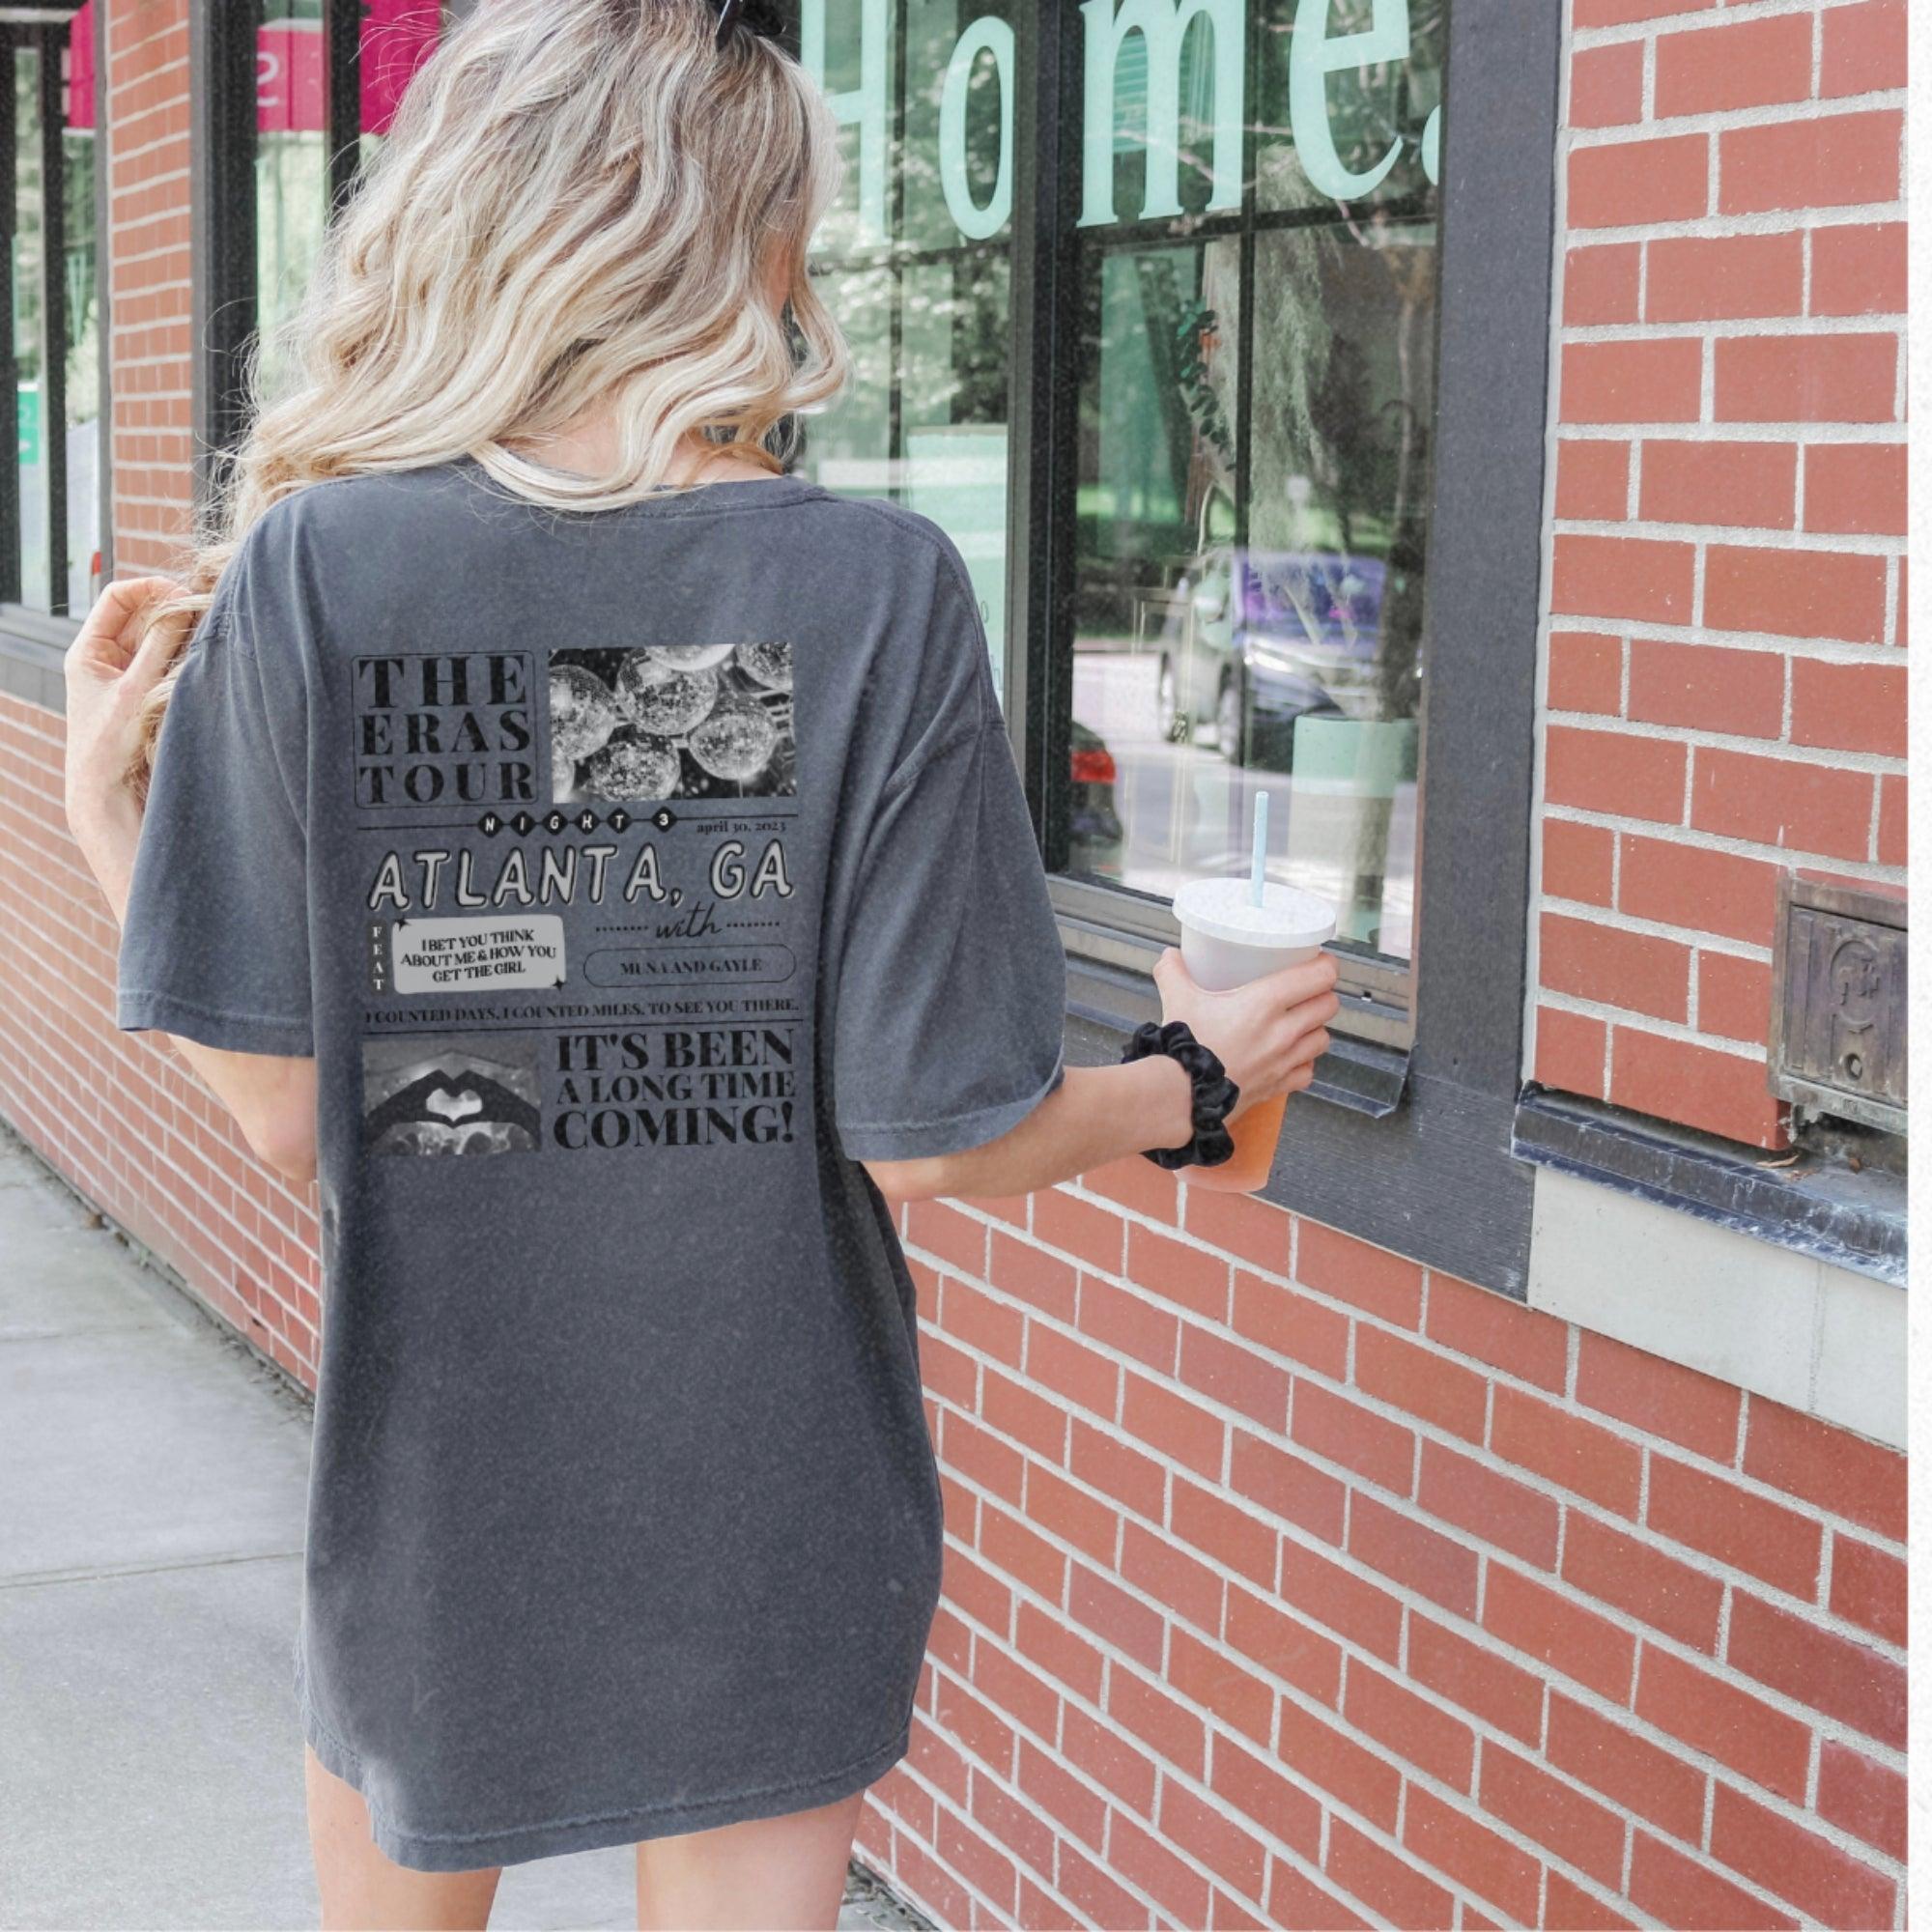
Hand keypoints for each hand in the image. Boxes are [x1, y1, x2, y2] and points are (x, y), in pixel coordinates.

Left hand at [62, 575, 178, 844]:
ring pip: (158, 640)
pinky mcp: (144, 695)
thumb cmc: (110, 745)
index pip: (118, 597)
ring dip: (182, 637)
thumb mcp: (136, 688)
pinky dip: (185, 659)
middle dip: (172, 613)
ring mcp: (125, 677)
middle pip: (141, 616)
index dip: (150, 589)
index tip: (183, 597)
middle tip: (203, 618)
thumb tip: (184, 605)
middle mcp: (105, 659)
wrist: (106, 793)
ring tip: (205, 643)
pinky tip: (202, 665)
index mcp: (87, 650)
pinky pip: (167, 664)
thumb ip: (161, 645)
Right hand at [1152, 946, 1339, 1116]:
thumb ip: (1173, 972)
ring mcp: (1284, 1061)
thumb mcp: (1177, 999)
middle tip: (1308, 989)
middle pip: (1328, 1005)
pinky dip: (1305, 1062)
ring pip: (1323, 1038)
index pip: (1319, 977)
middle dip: (1322, 993)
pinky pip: (1308, 1071)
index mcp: (1265, 1003)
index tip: (1319, 960)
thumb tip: (1172, 956)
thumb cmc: (1185, 1047)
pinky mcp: (1278, 1085)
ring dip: (1316, 1027)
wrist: (1181, 1096)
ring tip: (1302, 1021)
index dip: (1325, 965)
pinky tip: (1291, 1056)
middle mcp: (1283, 1031)